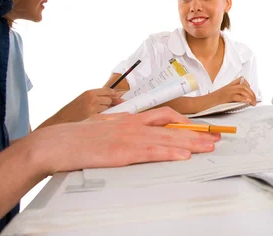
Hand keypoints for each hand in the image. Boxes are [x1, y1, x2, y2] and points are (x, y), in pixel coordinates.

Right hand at [30, 106, 220, 174]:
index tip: (199, 127)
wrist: (58, 143)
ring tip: (208, 147)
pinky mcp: (123, 152)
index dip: (185, 122)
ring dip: (190, 144)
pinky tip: (183, 156)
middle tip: (214, 137)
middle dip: (195, 133)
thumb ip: (122, 126)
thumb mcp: (105, 125)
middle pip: (172, 127)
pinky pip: (152, 153)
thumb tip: (134, 130)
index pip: (164, 116)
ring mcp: (129, 138)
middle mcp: (134, 125)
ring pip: (167, 139)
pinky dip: (170, 154)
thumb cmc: (79, 136)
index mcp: (130, 118)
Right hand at [38, 88, 123, 127]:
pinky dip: (105, 117)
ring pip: (108, 107)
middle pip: (110, 99)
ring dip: (107, 110)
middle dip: (112, 103)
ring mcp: (93, 108)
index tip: (119, 98)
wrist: (60, 121)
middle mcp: (92, 98)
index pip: (108, 90)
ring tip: (99, 114)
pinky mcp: (93, 117)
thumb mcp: (82, 100)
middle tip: (112, 108)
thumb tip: (113, 99)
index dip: (114, 94)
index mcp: (89, 92)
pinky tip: (100, 119)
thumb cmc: (71, 112)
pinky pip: (104, 115)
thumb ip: (96, 98)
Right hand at [210, 77, 256, 105]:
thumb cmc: (212, 100)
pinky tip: (247, 102)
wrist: (204, 102)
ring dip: (250, 96)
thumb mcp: (223, 95)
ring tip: (253, 103)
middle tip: (255, 101)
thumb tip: (242, 99)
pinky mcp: (226, 97)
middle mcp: (229, 86)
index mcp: (229, 85)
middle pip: (244, 86)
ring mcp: (227, 91)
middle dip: (252, 93)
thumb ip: (232, 94)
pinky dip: (244, 99)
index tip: (251, 93)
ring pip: (242, 90)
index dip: (248, 86)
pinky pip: (237, 96)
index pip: (242, 80)